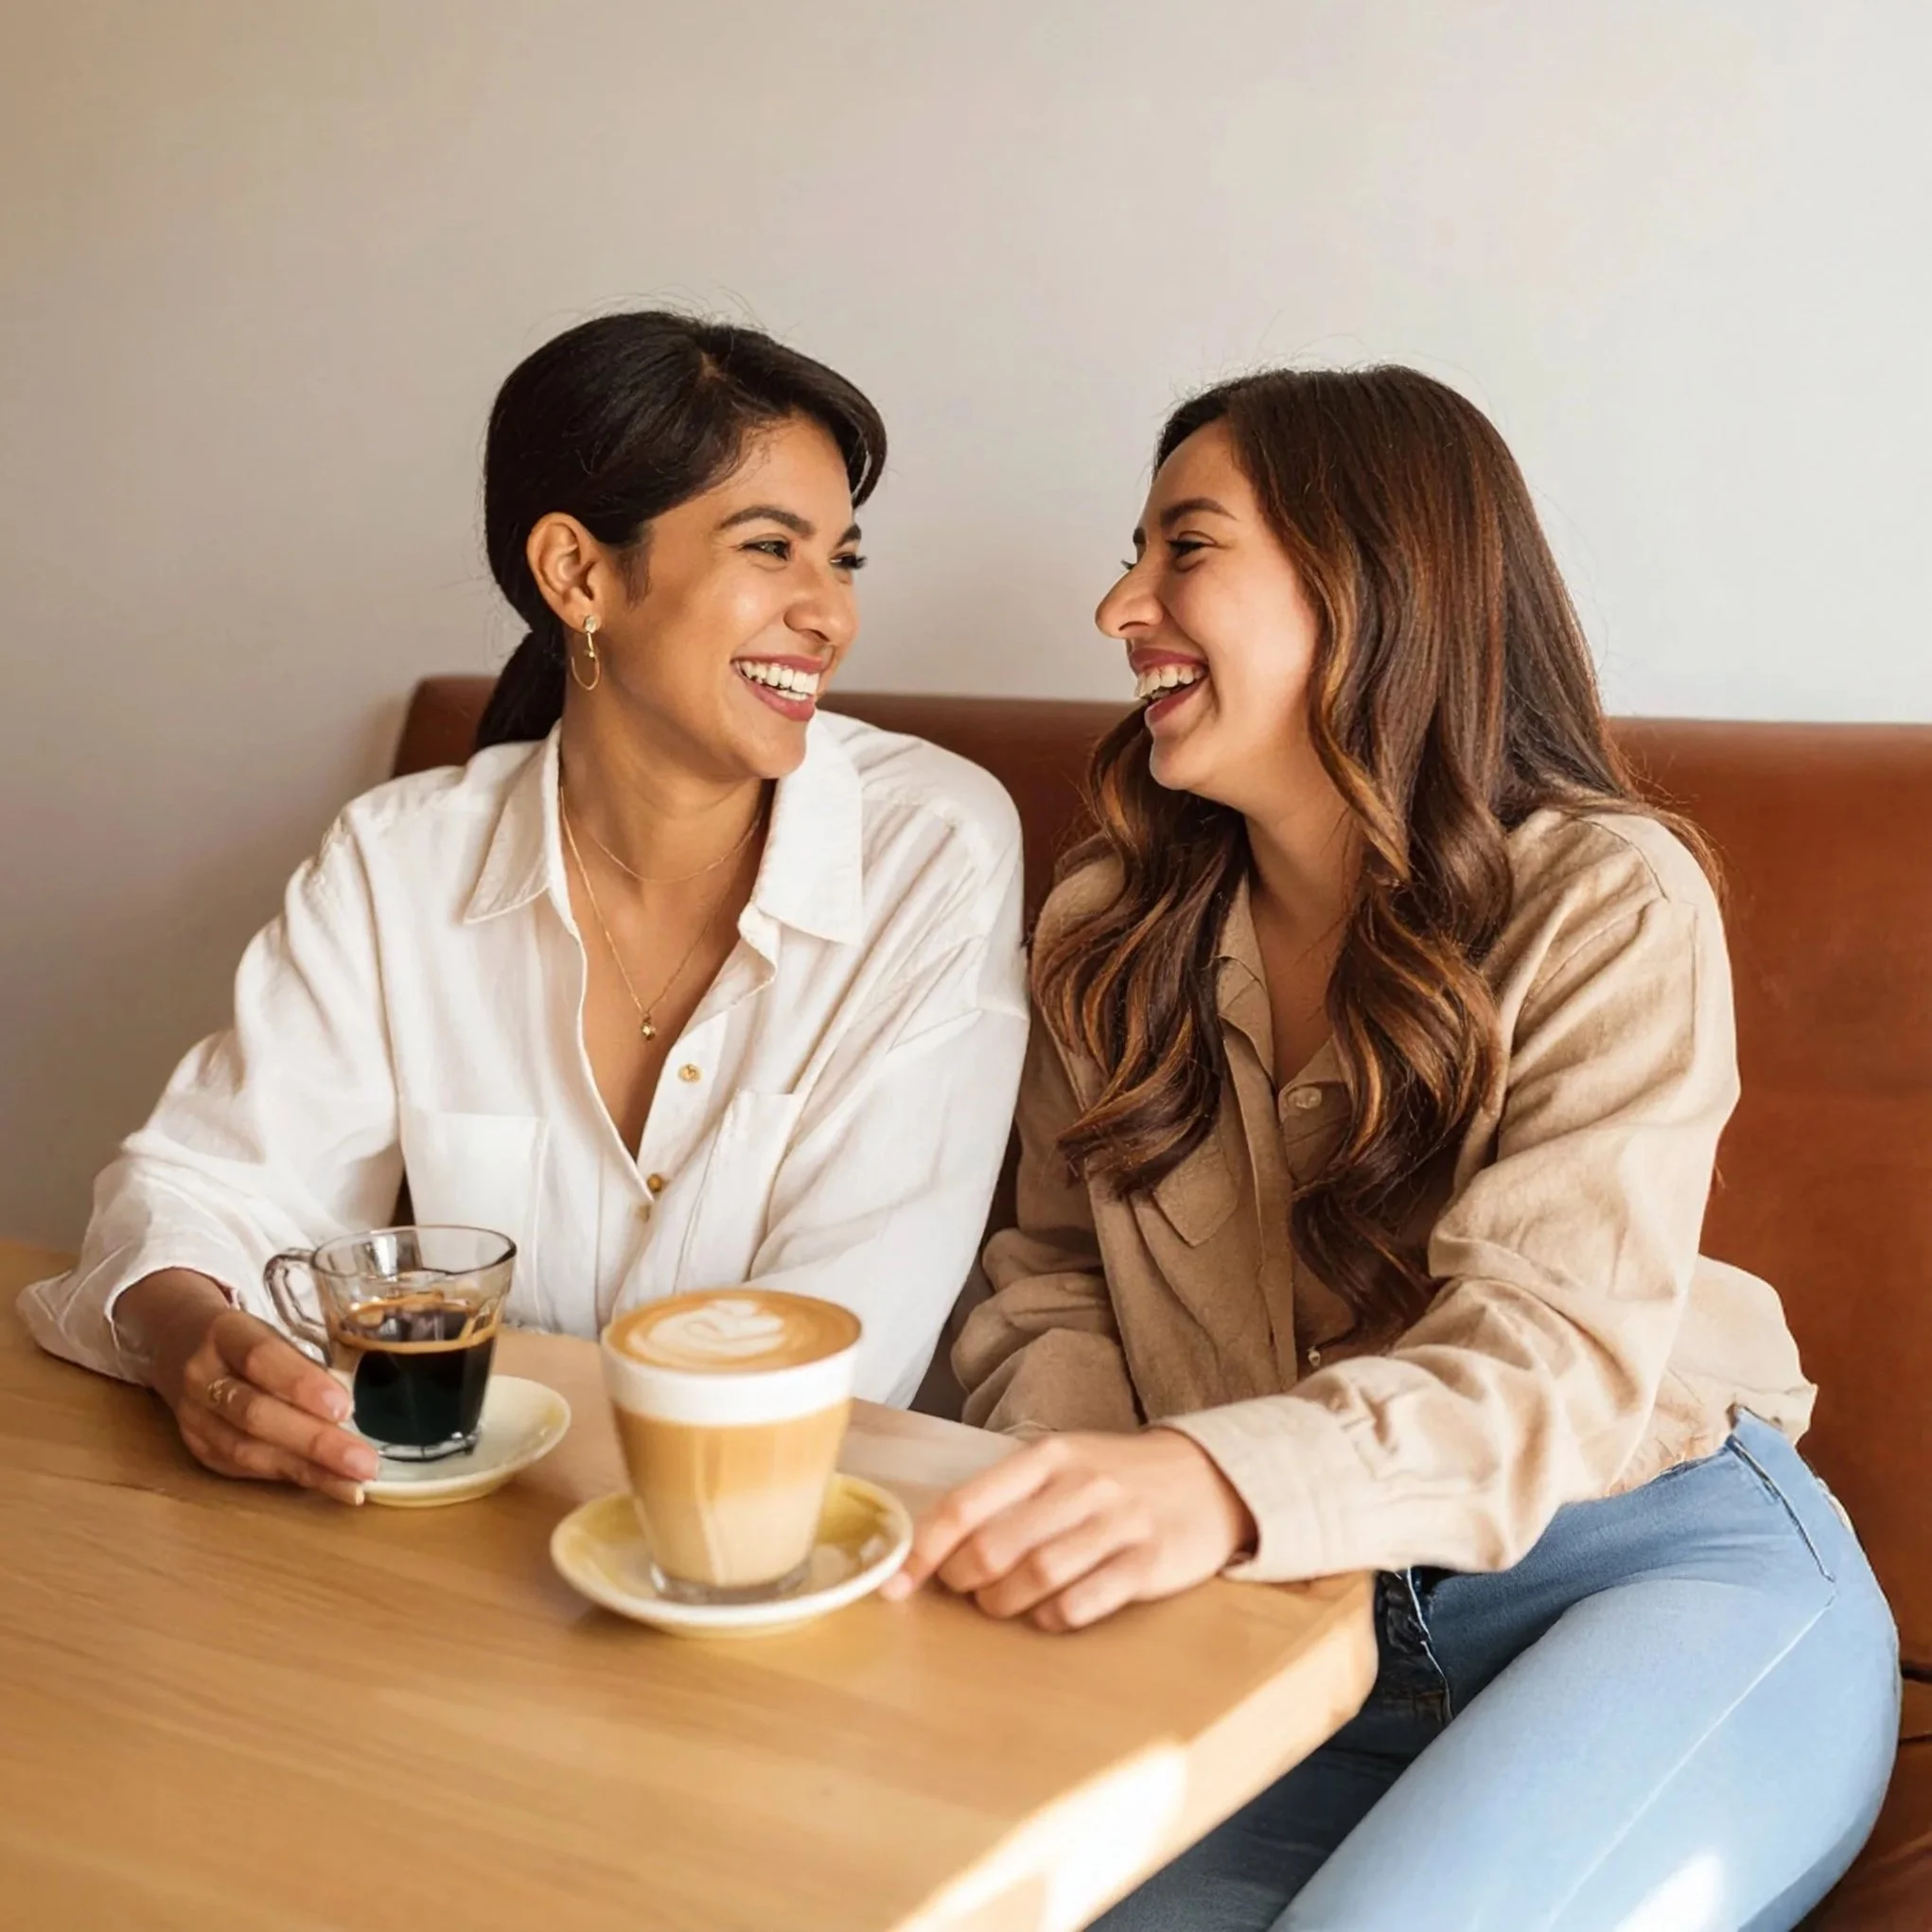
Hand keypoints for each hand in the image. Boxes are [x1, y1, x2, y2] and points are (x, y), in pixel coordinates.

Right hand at [119, 1270, 378, 1503]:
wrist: (177, 1344)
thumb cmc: (245, 1337)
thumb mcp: (268, 1327)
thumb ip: (302, 1359)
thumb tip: (355, 1402)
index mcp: (225, 1333)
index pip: (260, 1357)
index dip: (301, 1383)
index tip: (345, 1407)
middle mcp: (201, 1376)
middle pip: (255, 1414)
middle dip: (315, 1442)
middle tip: (364, 1462)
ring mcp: (194, 1417)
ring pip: (247, 1449)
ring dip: (308, 1470)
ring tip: (355, 1483)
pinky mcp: (198, 1448)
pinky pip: (246, 1467)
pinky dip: (291, 1478)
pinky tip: (330, 1485)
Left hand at [880, 1428, 1256, 1631]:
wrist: (1207, 1479)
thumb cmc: (1114, 1480)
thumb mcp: (1059, 1469)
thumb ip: (1003, 1500)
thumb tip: (930, 1550)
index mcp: (1045, 1456)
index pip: (965, 1505)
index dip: (922, 1552)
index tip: (896, 1586)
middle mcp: (1079, 1484)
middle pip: (992, 1548)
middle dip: (964, 1583)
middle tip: (967, 1591)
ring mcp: (1117, 1521)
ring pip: (1033, 1578)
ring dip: (1003, 1604)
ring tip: (1002, 1605)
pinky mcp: (1148, 1561)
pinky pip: (1083, 1603)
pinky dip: (1052, 1618)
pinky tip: (1047, 1614)